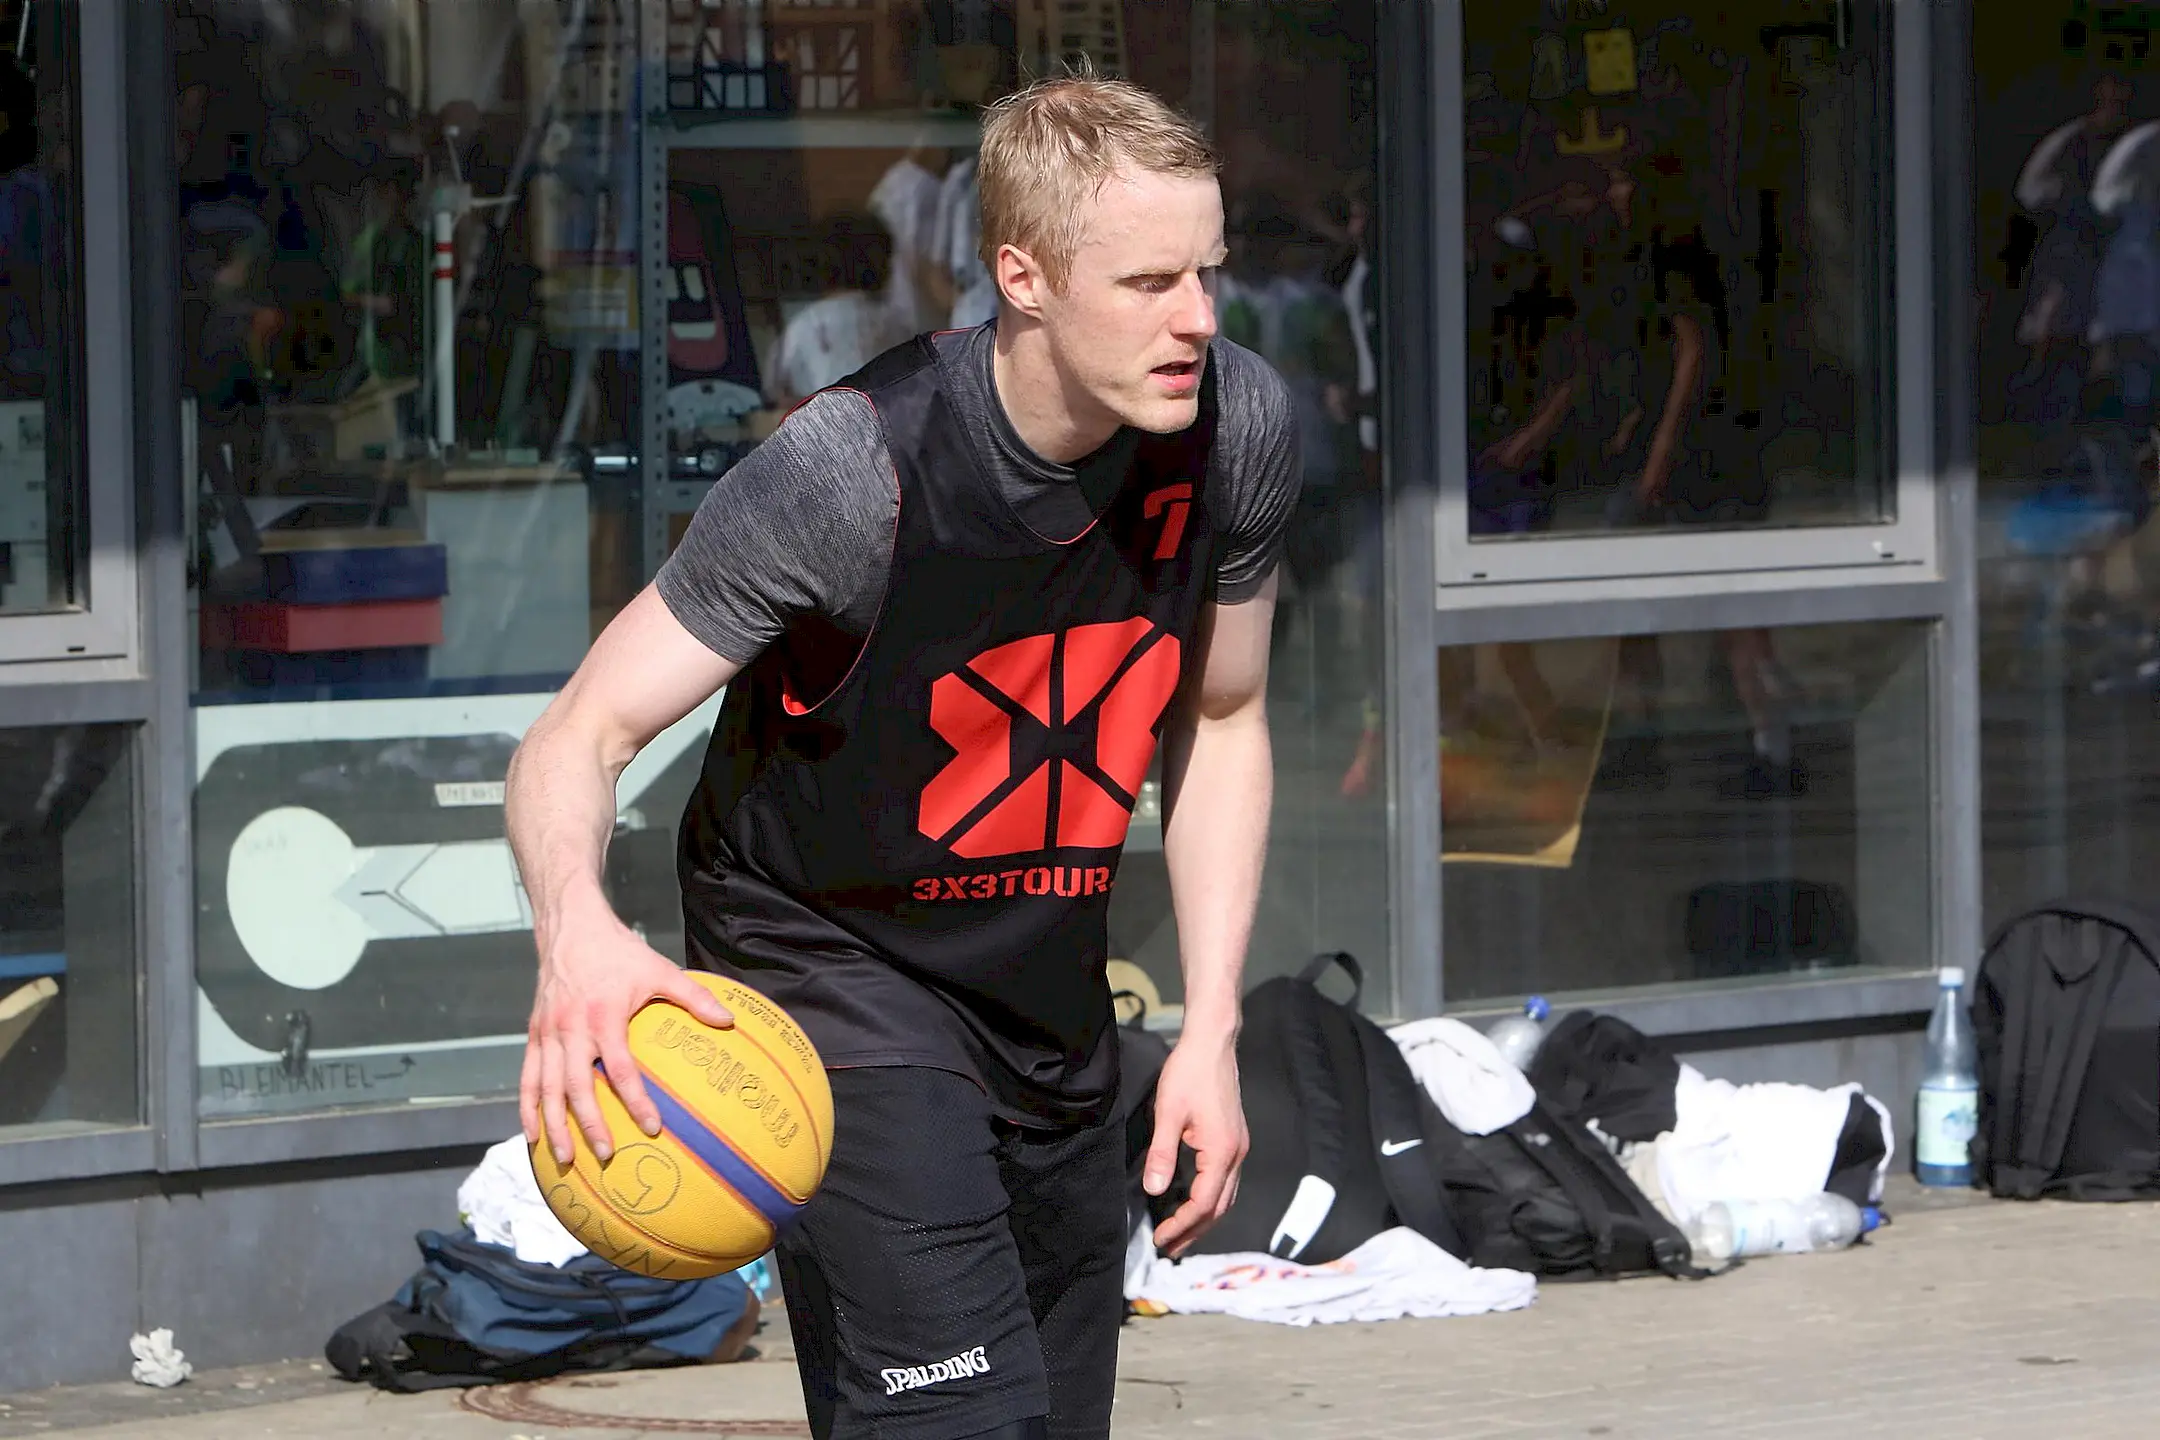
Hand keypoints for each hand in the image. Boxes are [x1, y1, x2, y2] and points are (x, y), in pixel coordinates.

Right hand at [520, 908, 732, 1166]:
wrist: (571, 929)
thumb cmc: (620, 953)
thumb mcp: (660, 970)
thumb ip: (694, 997)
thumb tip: (730, 1021)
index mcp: (604, 1016)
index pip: (619, 1068)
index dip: (635, 1100)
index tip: (651, 1127)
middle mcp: (571, 1028)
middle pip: (576, 1086)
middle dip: (589, 1124)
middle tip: (605, 1154)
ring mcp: (547, 1033)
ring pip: (546, 1088)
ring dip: (554, 1125)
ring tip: (564, 1158)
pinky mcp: (533, 1034)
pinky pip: (527, 1077)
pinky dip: (528, 1108)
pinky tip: (533, 1135)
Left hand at [1143, 1031, 1248, 1258]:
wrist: (1212, 1044)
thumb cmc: (1189, 1074)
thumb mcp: (1168, 1114)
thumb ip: (1162, 1155)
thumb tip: (1155, 1190)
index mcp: (1221, 1152)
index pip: (1203, 1204)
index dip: (1182, 1226)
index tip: (1161, 1239)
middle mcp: (1236, 1154)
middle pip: (1219, 1207)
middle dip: (1195, 1231)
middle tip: (1171, 1248)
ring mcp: (1238, 1146)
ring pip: (1226, 1196)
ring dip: (1204, 1218)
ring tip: (1181, 1233)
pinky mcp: (1234, 1138)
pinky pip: (1226, 1181)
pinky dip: (1211, 1199)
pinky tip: (1194, 1201)